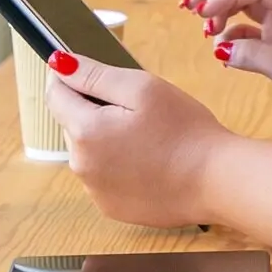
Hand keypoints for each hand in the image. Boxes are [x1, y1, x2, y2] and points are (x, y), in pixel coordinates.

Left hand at [44, 53, 234, 229]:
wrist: (216, 181)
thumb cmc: (185, 130)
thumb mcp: (142, 88)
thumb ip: (96, 75)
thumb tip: (58, 63)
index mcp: (86, 131)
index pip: (55, 95)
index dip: (67, 77)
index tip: (86, 69)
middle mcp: (81, 165)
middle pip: (73, 124)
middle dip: (94, 109)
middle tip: (136, 106)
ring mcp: (95, 191)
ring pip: (89, 150)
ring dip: (106, 138)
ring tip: (148, 135)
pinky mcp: (112, 207)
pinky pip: (104, 176)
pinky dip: (118, 165)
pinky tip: (149, 160)